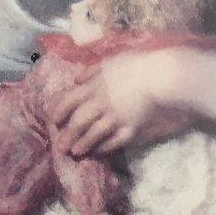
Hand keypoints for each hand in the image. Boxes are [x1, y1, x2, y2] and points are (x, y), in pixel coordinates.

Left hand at [52, 50, 193, 154]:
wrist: (161, 77)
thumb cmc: (136, 66)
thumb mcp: (109, 62)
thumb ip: (91, 71)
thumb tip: (75, 80)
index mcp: (94, 85)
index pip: (70, 100)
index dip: (60, 111)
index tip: (54, 120)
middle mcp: (101, 103)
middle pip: (79, 121)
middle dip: (67, 135)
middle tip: (59, 146)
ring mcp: (115, 118)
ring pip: (93, 135)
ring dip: (83, 145)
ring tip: (75, 153)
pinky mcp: (130, 128)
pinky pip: (113, 142)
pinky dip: (104, 147)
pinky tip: (98, 151)